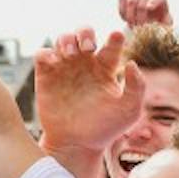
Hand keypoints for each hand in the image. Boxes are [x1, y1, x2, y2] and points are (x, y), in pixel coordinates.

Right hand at [33, 28, 143, 157]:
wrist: (77, 145)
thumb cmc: (105, 129)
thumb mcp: (129, 110)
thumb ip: (137, 87)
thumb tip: (132, 63)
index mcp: (105, 69)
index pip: (111, 45)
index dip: (114, 38)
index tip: (117, 37)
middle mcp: (84, 64)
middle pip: (83, 33)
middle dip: (85, 32)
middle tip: (89, 46)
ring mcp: (64, 68)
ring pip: (63, 39)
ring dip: (67, 40)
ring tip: (72, 53)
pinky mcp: (46, 76)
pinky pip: (42, 55)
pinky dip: (46, 53)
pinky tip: (54, 62)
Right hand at [118, 0, 171, 29]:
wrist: (148, 12)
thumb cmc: (158, 17)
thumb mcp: (165, 21)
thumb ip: (166, 24)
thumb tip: (164, 30)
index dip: (152, 2)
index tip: (149, 8)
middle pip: (141, 4)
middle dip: (139, 18)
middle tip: (139, 29)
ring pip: (130, 2)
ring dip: (130, 16)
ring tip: (133, 26)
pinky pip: (122, 0)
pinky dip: (122, 12)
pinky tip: (126, 19)